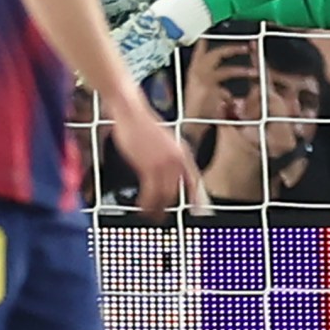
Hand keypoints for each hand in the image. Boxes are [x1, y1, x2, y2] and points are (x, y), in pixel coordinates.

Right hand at [108, 91, 200, 219]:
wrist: (131, 112)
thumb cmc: (143, 126)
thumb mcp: (164, 142)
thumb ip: (169, 158)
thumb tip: (168, 176)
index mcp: (183, 152)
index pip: (194, 180)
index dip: (197, 197)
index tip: (198, 209)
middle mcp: (178, 159)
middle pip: (178, 192)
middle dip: (168, 207)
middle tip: (160, 217)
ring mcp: (164, 163)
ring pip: (164, 195)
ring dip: (156, 209)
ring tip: (150, 216)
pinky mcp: (149, 166)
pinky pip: (150, 193)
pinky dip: (146, 203)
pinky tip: (141, 206)